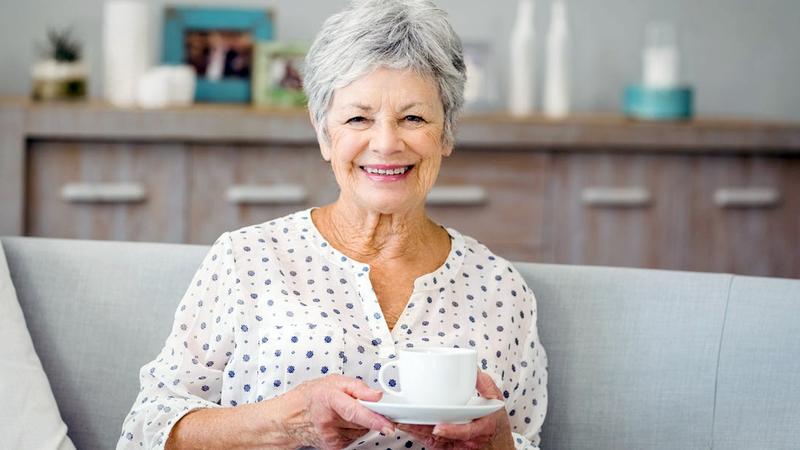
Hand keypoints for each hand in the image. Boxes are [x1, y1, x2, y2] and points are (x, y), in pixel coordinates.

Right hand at [284, 374, 395, 449]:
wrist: (290, 418)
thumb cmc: (310, 396)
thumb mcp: (333, 381)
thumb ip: (358, 387)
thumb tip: (377, 395)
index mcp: (328, 398)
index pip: (355, 411)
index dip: (373, 418)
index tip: (388, 424)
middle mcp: (328, 419)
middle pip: (361, 421)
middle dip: (370, 415)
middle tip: (365, 408)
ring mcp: (330, 435)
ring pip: (361, 431)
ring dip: (361, 422)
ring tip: (346, 412)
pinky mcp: (332, 446)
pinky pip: (354, 438)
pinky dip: (353, 430)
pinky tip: (342, 423)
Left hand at [397, 371, 514, 449]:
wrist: (496, 441)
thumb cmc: (493, 418)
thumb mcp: (495, 398)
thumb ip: (485, 383)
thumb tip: (473, 369)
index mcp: (481, 428)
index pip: (466, 432)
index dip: (452, 431)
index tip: (438, 428)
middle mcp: (468, 441)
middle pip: (442, 439)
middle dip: (423, 431)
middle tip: (405, 422)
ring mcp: (456, 446)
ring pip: (433, 442)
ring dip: (416, 433)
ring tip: (399, 422)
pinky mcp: (447, 447)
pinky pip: (431, 443)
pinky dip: (418, 435)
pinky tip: (406, 427)